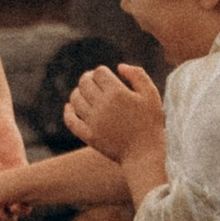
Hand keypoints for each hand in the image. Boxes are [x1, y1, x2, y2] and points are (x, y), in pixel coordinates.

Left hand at [65, 62, 166, 197]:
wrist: (145, 153)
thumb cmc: (151, 122)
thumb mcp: (151, 95)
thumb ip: (138, 75)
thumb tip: (119, 67)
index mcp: (118, 93)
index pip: (99, 73)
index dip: (102, 72)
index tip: (107, 76)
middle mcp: (102, 105)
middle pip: (84, 83)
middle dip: (88, 78)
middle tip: (94, 81)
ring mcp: (93, 121)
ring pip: (75, 99)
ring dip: (78, 92)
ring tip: (85, 93)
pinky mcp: (88, 135)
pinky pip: (71, 120)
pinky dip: (68, 112)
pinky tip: (70, 107)